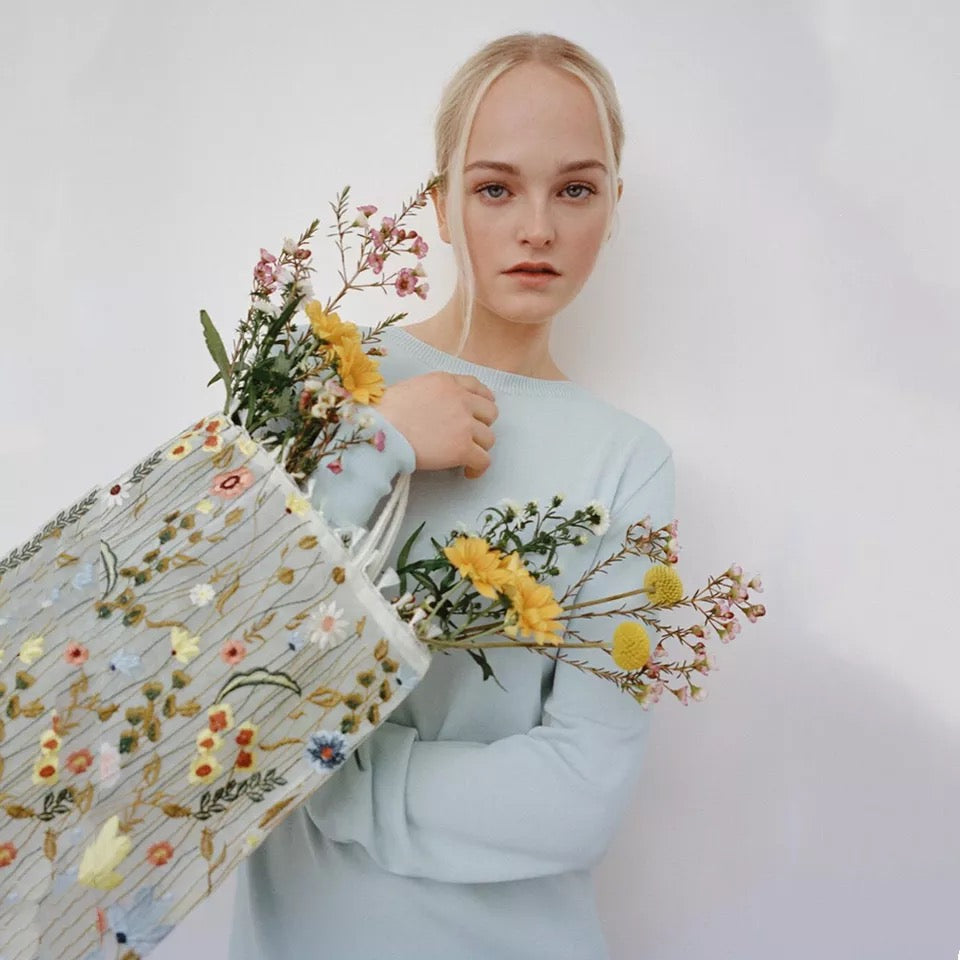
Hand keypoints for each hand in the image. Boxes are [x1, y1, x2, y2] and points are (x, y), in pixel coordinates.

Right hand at [375, 372, 497, 479]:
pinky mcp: (462, 448)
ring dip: (479, 447)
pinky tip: (468, 472)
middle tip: (469, 435)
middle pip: (490, 412)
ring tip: (466, 455)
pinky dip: (478, 468)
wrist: (381, 429)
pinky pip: (484, 460)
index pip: (477, 387)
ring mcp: (464, 424)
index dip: (481, 400)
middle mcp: (461, 399)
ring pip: (489, 438)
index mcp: (447, 382)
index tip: (477, 412)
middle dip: (482, 424)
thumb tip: (437, 407)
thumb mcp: (413, 387)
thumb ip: (433, 393)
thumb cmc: (385, 411)